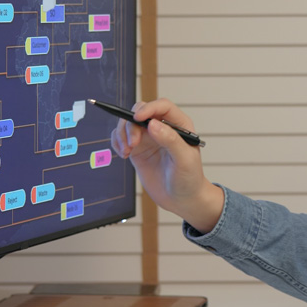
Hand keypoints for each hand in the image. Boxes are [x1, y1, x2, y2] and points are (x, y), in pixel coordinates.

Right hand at [109, 98, 222, 232]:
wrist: (182, 200)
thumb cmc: (189, 179)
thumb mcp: (184, 160)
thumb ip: (171, 140)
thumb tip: (152, 124)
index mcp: (179, 125)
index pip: (162, 106)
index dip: (148, 108)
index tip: (137, 118)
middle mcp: (163, 128)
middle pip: (140, 111)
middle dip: (131, 123)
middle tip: (132, 144)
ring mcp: (148, 138)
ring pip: (128, 123)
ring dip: (121, 133)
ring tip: (126, 152)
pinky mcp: (137, 149)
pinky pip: (121, 137)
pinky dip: (117, 142)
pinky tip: (122, 154)